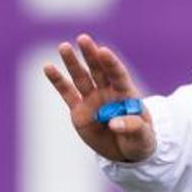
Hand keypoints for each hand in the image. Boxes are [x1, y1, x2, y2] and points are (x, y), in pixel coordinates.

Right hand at [43, 33, 155, 162]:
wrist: (126, 152)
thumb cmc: (140, 140)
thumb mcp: (143, 137)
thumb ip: (132, 127)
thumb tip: (114, 123)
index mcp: (127, 94)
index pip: (118, 75)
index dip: (111, 63)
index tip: (103, 50)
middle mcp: (108, 92)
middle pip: (99, 70)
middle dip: (91, 54)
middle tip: (83, 38)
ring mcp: (93, 99)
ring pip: (81, 77)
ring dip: (72, 62)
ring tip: (64, 46)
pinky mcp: (79, 110)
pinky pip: (67, 93)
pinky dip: (58, 80)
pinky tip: (48, 67)